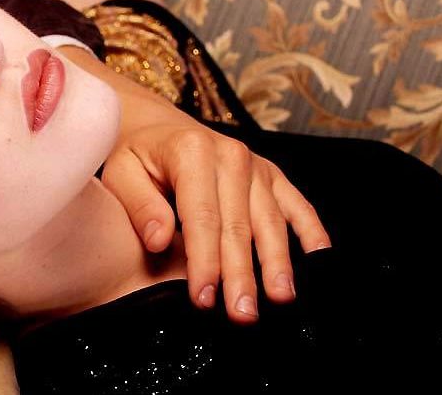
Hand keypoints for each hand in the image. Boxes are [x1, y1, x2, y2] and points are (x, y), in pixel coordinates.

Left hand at [101, 94, 329, 323]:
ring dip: (277, 264)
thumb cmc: (135, 157)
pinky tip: (321, 262)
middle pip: (239, 226)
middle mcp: (231, 156)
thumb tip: (160, 241)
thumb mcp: (121, 174)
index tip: (203, 299)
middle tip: (243, 315)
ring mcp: (256, 166)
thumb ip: (140, 206)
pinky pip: (298, 206)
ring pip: (270, 222)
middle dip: (241, 274)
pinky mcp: (272, 175)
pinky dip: (312, 232)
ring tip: (281, 299)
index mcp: (192, 153)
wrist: (155, 126)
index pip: (202, 218)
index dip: (204, 262)